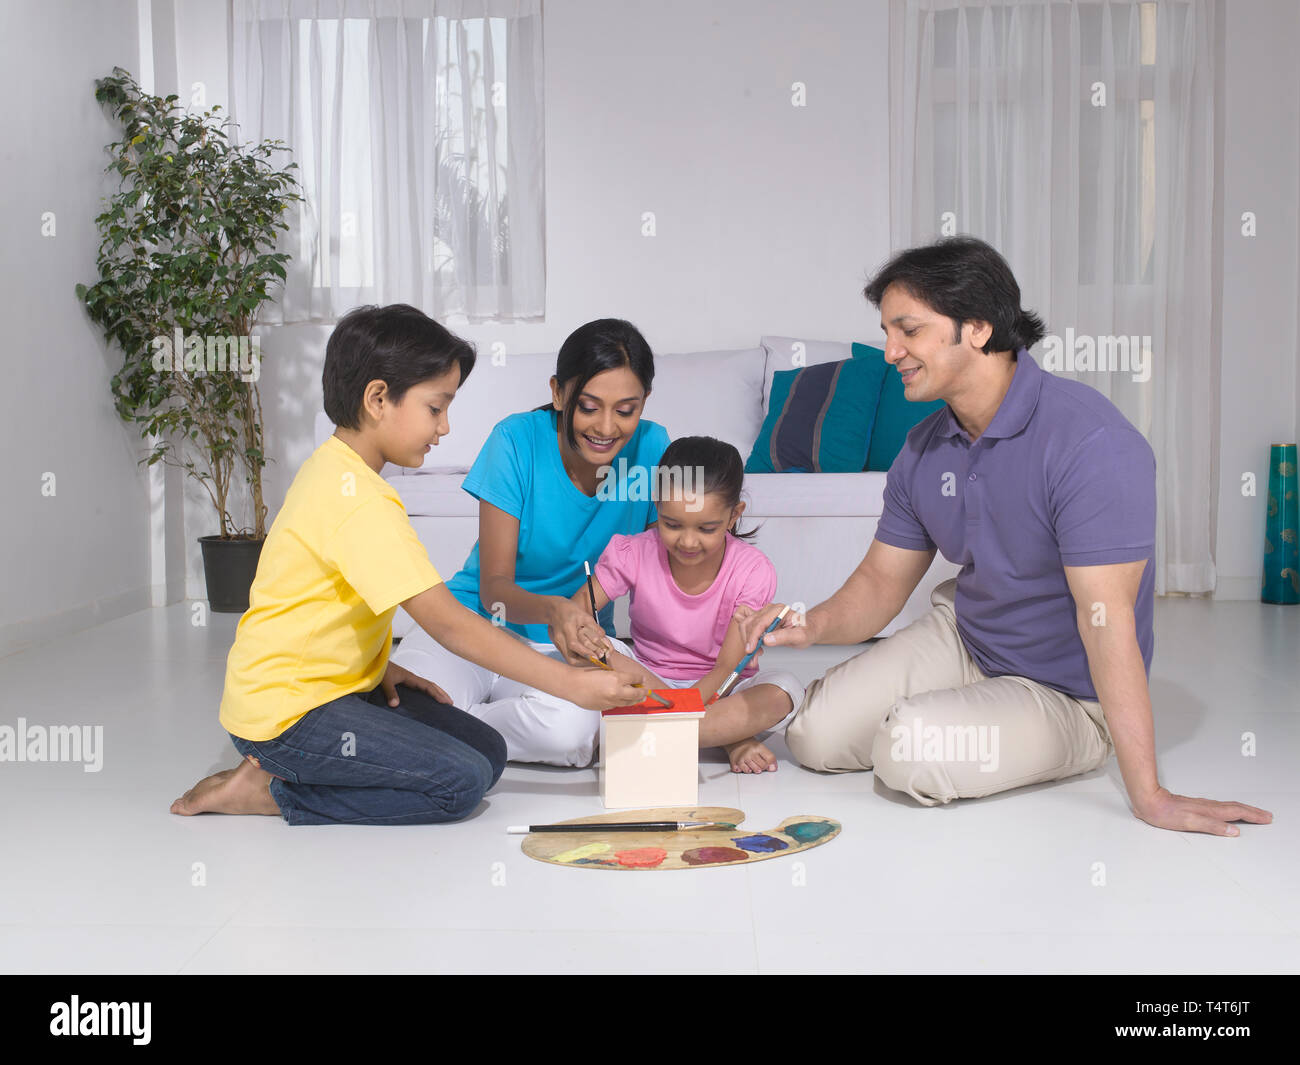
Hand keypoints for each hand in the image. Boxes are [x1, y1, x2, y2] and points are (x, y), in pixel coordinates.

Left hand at [380, 661, 451, 706]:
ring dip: (436, 692)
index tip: (445, 702)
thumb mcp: (385, 681)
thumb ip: (391, 692)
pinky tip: (427, 697)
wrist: (373, 660)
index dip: (437, 694)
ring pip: (427, 686)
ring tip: (444, 700)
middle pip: (431, 685)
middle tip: (450, 702)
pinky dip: (427, 692)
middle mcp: (412, 678)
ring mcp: (409, 679)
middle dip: (441, 693)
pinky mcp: (404, 681)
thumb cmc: (379, 668)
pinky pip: (420, 687)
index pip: (428, 686)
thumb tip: (395, 705)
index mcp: (410, 677)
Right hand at [547, 598, 611, 664]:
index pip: (574, 644)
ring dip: (583, 662)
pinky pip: (569, 657)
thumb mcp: (584, 615)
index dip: (586, 652)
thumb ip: (594, 627)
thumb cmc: (570, 611)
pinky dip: (579, 659)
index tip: (597, 657)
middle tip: (599, 661)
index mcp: (566, 628)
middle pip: (571, 657)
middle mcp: (560, 638)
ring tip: (595, 660)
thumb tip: (604, 639)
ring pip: (570, 660)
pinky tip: (588, 657)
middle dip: (586, 662)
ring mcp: (558, 644)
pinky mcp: (559, 647)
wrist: (555, 610)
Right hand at [570, 665, 648, 710]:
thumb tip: (627, 680)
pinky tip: (622, 700)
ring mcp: (612, 701)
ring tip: (639, 698)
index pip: (635, 679)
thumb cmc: (586, 675)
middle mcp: (616, 691)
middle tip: (646, 692)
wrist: (573, 685)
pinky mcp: (606, 707)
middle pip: (637, 694)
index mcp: (616, 678)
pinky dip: (622, 702)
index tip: (642, 679)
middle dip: (643, 692)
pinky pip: (618, 705)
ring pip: (629, 702)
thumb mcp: (605, 670)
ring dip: (635, 699)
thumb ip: (617, 676)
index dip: (640, 679)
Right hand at [736, 602, 810, 654]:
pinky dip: (748, 640)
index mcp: (779, 610)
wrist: (808, 629)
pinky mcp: (760, 621)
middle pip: (750, 624)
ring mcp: (763, 615)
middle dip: (748, 642)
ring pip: (746, 626)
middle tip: (752, 658)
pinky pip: (748, 629)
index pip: (760, 622)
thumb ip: (784, 637)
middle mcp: (769, 610)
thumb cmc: (806, 630)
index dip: (753, 637)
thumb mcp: (800, 636)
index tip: (750, 650)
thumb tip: (766, 640)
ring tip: (754, 656)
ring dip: (747, 642)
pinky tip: (755, 649)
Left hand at [1133, 787, 1272, 835]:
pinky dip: (1230, 809)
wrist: (1149, 801)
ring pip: (1228, 806)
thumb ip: (1213, 826)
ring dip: (1244, 809)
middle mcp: (1208, 807)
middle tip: (1267, 816)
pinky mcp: (1195, 806)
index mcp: (1210, 811)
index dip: (1253, 816)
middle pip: (1236, 808)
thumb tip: (1234, 831)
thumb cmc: (1166, 814)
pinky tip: (1228, 811)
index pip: (1237, 813)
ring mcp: (1202, 805)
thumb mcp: (1190, 823)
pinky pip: (1219, 807)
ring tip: (1254, 813)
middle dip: (1253, 812)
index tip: (1266, 819)